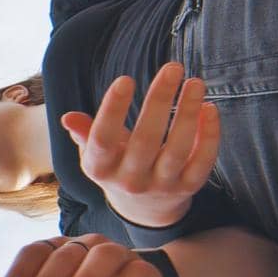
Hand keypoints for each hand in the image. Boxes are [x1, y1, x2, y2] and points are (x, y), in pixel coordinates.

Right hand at [61, 64, 219, 227]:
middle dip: (160, 100)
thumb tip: (68, 118)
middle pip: (145, 140)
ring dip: (188, 113)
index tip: (125, 79)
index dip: (112, 110)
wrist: (144, 209)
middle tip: (173, 67)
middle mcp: (130, 181)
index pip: (103, 139)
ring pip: (178, 149)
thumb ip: (85, 133)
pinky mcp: (188, 188)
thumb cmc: (117, 166)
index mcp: (100, 169)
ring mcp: (161, 186)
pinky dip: (210, 136)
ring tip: (195, 82)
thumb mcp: (95, 153)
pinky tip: (209, 109)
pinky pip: (202, 161)